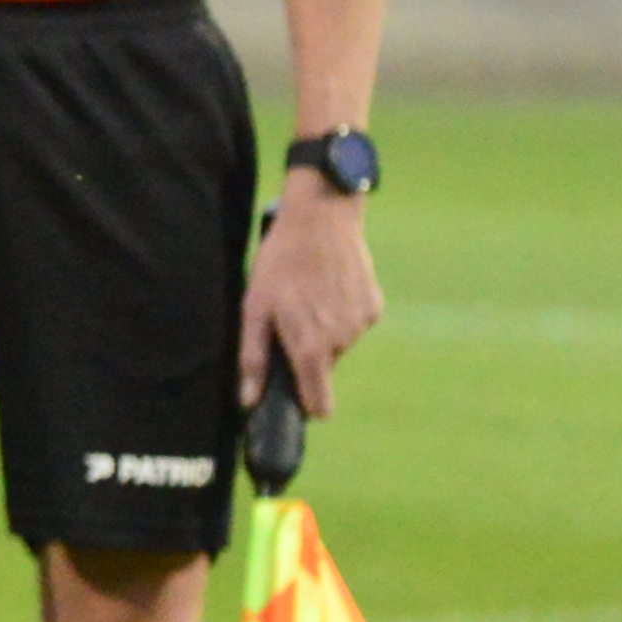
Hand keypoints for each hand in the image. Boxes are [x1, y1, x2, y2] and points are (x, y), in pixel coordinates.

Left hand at [239, 183, 382, 414]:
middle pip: (324, 368)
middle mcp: (342, 341)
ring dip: (324, 330)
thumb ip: (253, 358)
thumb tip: (248, 401)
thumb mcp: (255, 308)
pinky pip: (354, 322)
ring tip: (308, 296)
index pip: (320, 404)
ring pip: (339, 343)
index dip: (307, 404)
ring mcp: (362, 323)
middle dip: (308, 354)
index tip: (296, 397)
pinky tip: (328, 286)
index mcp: (312, 348)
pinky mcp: (373, 304)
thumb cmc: (280, 263)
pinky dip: (341, 312)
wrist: (321, 218)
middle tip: (290, 319)